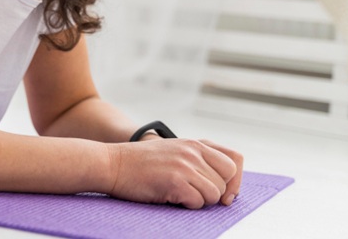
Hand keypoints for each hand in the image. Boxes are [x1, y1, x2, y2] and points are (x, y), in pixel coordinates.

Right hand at [107, 138, 243, 208]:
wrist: (112, 164)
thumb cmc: (141, 163)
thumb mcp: (174, 151)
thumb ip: (198, 159)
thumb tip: (227, 184)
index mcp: (195, 143)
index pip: (235, 160)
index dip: (235, 180)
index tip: (226, 193)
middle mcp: (192, 151)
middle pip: (228, 179)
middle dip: (217, 193)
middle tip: (198, 195)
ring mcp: (184, 164)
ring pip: (214, 194)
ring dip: (199, 200)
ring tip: (178, 193)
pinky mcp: (175, 179)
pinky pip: (198, 202)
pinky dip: (187, 205)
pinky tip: (170, 196)